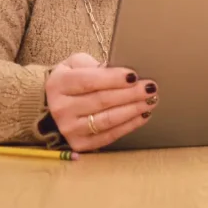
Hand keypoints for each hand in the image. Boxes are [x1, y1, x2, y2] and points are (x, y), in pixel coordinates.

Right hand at [44, 53, 158, 151]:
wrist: (57, 104)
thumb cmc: (73, 80)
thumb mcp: (77, 64)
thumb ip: (96, 65)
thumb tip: (122, 74)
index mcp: (58, 84)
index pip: (89, 81)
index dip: (113, 79)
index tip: (134, 76)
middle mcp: (61, 108)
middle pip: (101, 101)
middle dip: (130, 94)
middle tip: (150, 88)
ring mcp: (69, 129)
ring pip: (107, 120)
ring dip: (133, 110)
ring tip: (150, 101)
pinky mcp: (80, 144)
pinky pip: (109, 136)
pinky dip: (129, 125)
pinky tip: (142, 116)